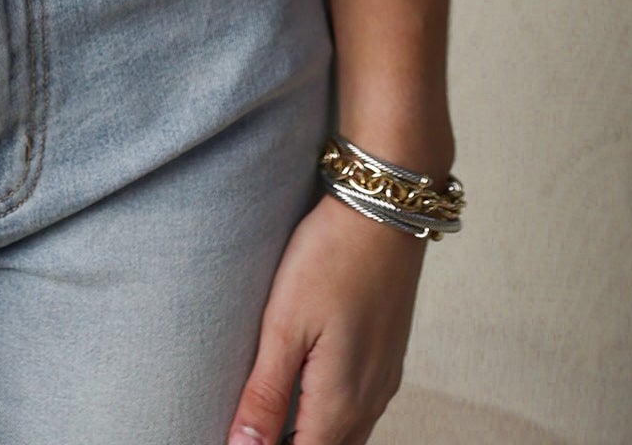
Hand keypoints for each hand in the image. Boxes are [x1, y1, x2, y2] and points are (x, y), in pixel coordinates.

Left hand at [227, 195, 424, 444]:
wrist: (382, 209)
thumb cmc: (330, 259)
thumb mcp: (284, 324)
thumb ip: (265, 394)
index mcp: (340, 403)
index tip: (243, 437)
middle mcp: (369, 402)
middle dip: (290, 443)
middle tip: (254, 423)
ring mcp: (384, 380)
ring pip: (348, 435)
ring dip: (312, 434)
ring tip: (273, 413)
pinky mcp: (388, 357)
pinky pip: (361, 409)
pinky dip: (332, 416)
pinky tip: (307, 390)